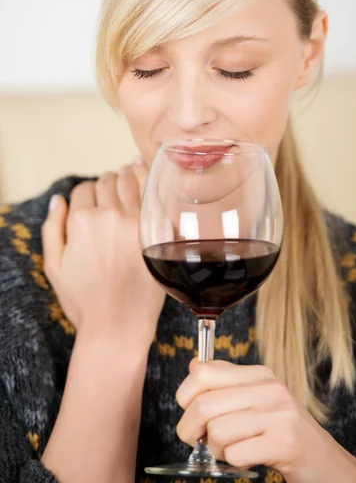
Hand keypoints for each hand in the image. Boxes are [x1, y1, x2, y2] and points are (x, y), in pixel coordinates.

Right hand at [41, 161, 165, 348]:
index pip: (84, 188)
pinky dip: (149, 180)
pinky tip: (147, 175)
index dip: (87, 194)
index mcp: (82, 221)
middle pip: (108, 180)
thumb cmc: (84, 300)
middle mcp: (110, 215)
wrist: (118, 325)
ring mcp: (138, 221)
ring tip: (128, 178)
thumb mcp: (54, 266)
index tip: (92, 202)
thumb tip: (58, 199)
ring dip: (127, 177)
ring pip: (131, 179)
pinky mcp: (159, 230)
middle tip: (111, 194)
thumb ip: (52, 228)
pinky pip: (154, 192)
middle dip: (106, 185)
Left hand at [176, 360, 355, 482]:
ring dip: (216, 450)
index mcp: (258, 374)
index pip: (203, 372)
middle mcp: (269, 388)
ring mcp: (279, 414)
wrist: (325, 462)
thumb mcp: (256, 400)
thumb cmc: (283, 432)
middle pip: (204, 404)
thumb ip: (226, 382)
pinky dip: (234, 462)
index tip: (189, 411)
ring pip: (217, 432)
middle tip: (198, 440)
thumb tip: (194, 365)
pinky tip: (248, 458)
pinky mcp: (284, 443)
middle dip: (190, 430)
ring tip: (232, 449)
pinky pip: (235, 454)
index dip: (185, 395)